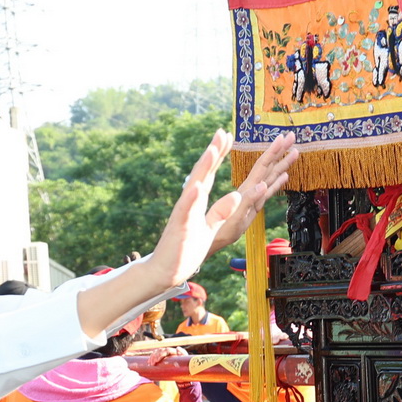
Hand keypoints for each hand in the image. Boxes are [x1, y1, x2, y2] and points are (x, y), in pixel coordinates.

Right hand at [76, 131, 296, 341]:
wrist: (165, 270)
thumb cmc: (186, 248)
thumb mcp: (210, 227)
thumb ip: (221, 210)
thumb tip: (236, 195)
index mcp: (197, 200)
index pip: (209, 173)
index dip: (218, 153)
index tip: (226, 134)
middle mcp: (189, 201)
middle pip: (202, 172)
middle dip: (213, 152)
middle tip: (222, 132)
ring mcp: (183, 213)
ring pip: (194, 187)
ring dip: (203, 168)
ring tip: (212, 150)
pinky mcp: (179, 227)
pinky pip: (186, 212)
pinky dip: (191, 199)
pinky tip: (196, 186)